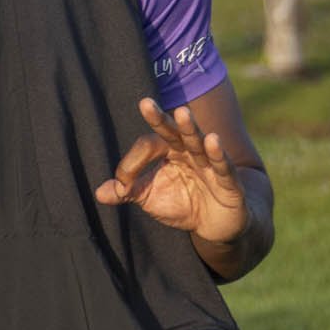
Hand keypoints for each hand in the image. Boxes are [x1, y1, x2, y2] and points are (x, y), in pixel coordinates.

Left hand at [94, 98, 250, 245]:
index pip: (148, 146)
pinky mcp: (230, 182)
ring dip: (190, 128)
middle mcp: (190, 152)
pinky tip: (213, 140)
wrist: (215, 226)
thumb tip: (99, 193)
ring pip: (198, 143)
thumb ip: (127, 192)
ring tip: (182, 113)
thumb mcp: (150, 199)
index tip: (122, 185)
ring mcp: (210, 165)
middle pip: (174, 132)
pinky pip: (224, 166)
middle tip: (145, 103)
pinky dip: (218, 154)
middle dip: (160, 119)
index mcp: (170, 152)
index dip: (131, 164)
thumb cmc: (182, 204)